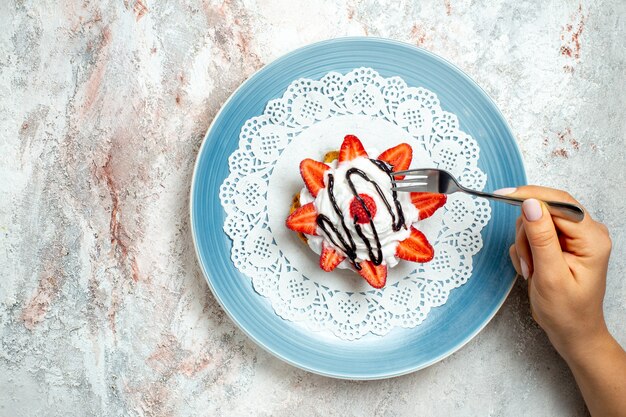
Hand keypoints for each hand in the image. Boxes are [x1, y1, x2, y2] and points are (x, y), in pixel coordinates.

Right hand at [499, 186, 612, 359]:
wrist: (571, 332)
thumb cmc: (567, 312)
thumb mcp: (550, 276)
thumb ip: (541, 238)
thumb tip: (530, 204)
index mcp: (592, 238)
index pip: (559, 202)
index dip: (530, 196)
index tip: (502, 196)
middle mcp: (586, 232)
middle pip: (544, 210)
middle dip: (527, 235)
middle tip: (528, 263)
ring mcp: (572, 237)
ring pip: (533, 222)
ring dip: (524, 246)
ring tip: (531, 271)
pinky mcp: (559, 243)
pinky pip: (532, 233)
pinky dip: (525, 251)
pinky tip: (532, 270)